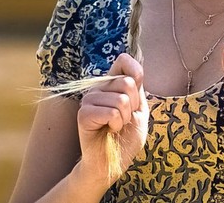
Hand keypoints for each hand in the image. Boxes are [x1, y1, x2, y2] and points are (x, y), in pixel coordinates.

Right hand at [76, 53, 148, 180]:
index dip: (136, 74)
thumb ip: (138, 87)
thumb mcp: (139, 109)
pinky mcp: (84, 114)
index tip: (136, 97)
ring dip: (125, 118)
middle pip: (127, 82)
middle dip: (133, 106)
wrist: (113, 162)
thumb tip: (137, 64)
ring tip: (115, 126)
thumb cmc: (126, 137)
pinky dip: (116, 124)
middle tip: (124, 118)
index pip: (124, 60)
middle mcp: (99, 87)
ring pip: (121, 100)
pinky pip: (111, 112)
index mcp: (112, 83)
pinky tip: (108, 130)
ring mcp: (89, 99)